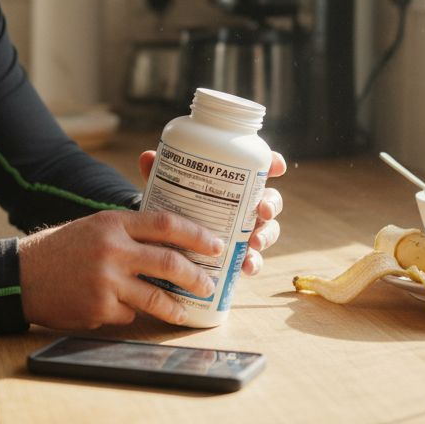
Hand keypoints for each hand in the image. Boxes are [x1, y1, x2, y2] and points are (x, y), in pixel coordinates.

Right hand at [17, 209, 223, 328]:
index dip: (196, 235)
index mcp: (113, 223)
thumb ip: (129, 232)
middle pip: (169, 262)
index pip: (166, 223)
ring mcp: (106, 281)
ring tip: (188, 312)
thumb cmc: (61, 249)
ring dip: (176, 307)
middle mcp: (112, 249)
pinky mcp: (98, 308)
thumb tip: (171, 243)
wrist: (20, 275)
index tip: (216, 245)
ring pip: (155, 296)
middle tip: (209, 284)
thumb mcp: (95, 227)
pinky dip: (131, 313)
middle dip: (196, 276)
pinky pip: (128, 314)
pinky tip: (123, 310)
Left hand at [138, 150, 285, 275]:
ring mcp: (245, 232)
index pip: (260, 169)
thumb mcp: (167, 187)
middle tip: (263, 210)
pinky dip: (253, 263)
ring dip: (266, 235)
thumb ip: (159, 172)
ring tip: (255, 242)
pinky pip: (253, 260)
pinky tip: (246, 267)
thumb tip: (147, 156)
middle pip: (270, 201)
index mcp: (235, 183)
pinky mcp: (238, 255)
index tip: (277, 166)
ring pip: (267, 231)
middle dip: (272, 204)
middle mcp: (245, 206)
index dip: (273, 164)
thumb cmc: (175, 204)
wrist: (165, 238)